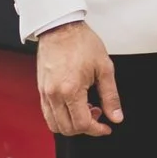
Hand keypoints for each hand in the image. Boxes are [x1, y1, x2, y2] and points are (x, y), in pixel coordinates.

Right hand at [33, 22, 122, 137]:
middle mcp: (54, 95)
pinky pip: (47, 114)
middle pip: (68, 129)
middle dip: (86, 128)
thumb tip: (116, 117)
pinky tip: (73, 104)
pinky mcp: (40, 90)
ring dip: (72, 124)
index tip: (106, 127)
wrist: (60, 27)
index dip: (97, 130)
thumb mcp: (104, 68)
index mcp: (70, 90)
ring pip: (55, 124)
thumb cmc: (81, 43)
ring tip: (85, 108)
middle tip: (98, 113)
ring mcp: (45, 93)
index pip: (82, 124)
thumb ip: (110, 96)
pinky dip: (61, 117)